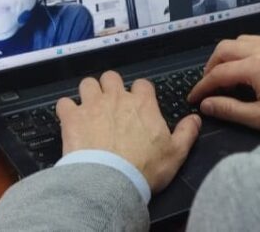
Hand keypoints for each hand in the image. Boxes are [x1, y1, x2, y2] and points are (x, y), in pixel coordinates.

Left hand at [56, 71, 200, 192]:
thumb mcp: (176, 153)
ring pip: (87, 83)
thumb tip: (196, 118)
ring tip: (91, 108)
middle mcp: (117, 98)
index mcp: (143, 103)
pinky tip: (71, 120)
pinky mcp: (71, 118)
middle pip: (111, 77)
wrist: (110, 182)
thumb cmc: (145, 168)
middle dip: (111, 87)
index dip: (140, 93)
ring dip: (89, 93)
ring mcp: (92, 105)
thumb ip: (187, 132)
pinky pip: (64, 103)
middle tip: (112, 104)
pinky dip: (67, 110)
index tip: (139, 106)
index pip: (142, 84)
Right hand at [187, 35, 259, 132]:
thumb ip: (231, 109)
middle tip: (209, 84)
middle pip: (225, 48)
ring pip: (243, 40)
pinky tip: (253, 66)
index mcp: (255, 67)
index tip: (194, 98)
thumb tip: (207, 104)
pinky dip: (248, 50)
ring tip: (229, 74)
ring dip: (230, 54)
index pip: (218, 73)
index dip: (202, 86)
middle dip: (212, 65)